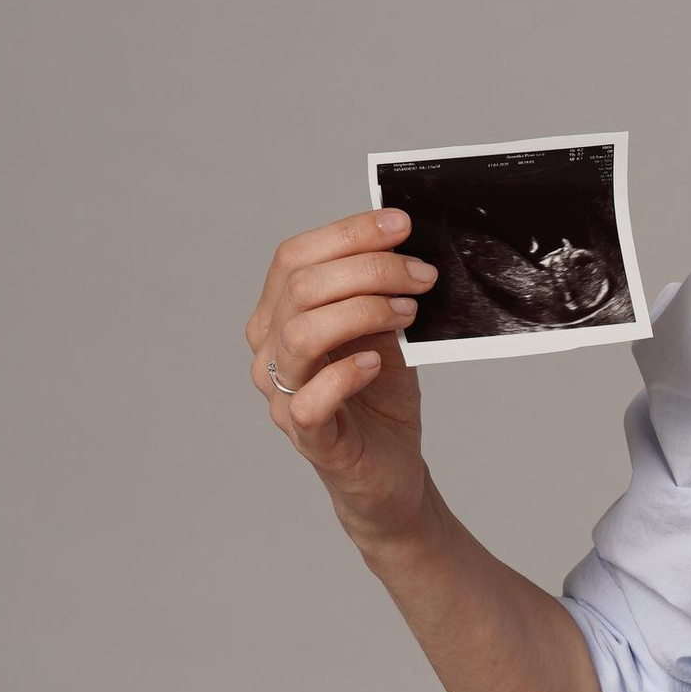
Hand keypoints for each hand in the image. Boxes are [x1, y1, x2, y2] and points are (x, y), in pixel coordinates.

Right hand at [245, 207, 436, 540]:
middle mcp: (268, 350)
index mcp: (278, 314)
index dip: (346, 234)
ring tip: (408, 313)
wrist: (390, 467)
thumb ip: (377, 292)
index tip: (400, 224)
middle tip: (422, 276)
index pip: (294, 258)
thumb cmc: (380, 394)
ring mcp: (281, 394)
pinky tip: (378, 363)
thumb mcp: (383, 329)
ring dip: (363, 312)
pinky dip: (347, 374)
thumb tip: (400, 243)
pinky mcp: (308, 436)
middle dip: (370, 270)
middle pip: (302, 288)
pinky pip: (311, 399)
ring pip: (300, 334)